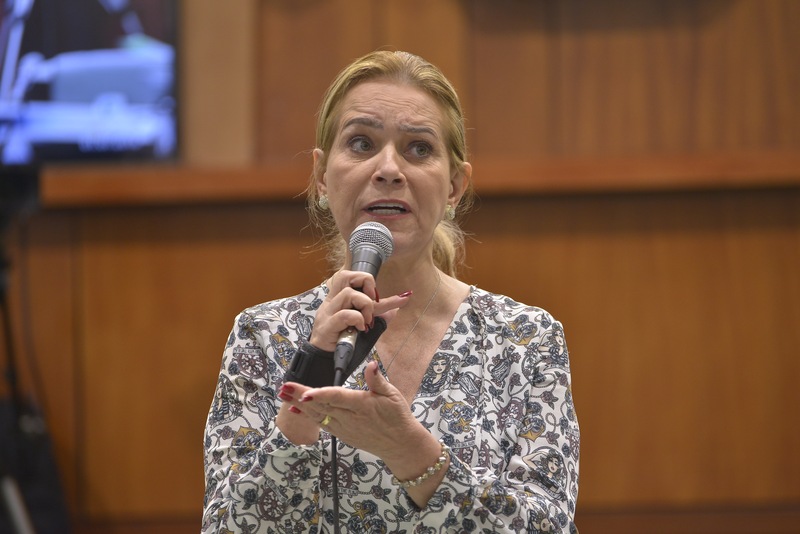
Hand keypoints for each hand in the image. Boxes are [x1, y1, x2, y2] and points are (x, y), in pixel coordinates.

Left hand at [280, 361, 446, 507]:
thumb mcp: (393, 395)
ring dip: (299, 405)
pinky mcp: (341, 433)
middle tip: (284, 387)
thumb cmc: (397, 417)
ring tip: (284, 394)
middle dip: (300, 396)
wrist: (399, 445)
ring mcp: (344, 427)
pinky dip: (307, 416)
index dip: (320, 395)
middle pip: (321, 406)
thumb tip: (371, 365)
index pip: (337, 398)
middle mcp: (350, 418)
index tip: (304, 394)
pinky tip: (295, 408)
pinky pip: (321, 423)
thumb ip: (377, 380)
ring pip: (317, 415)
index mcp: (362, 405)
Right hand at [310, 270, 409, 350]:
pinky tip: (361, 328)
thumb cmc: (341, 342)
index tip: (403, 296)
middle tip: (374, 300)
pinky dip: (358, 319)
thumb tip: (394, 309)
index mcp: (338, 299)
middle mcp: (332, 302)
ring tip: (367, 321)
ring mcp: (328, 313)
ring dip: (365, 306)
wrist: (323, 361)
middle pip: (346, 276)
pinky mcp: (328, 326)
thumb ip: (377, 317)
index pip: (355, 281)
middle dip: (366, 283)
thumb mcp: (363, 327)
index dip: (376, 284)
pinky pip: (345, 314)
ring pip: (348, 293)